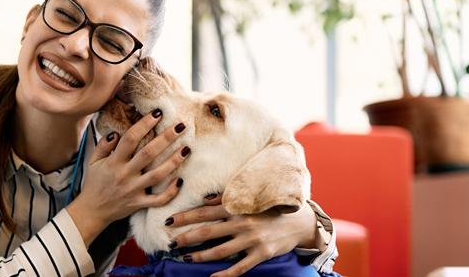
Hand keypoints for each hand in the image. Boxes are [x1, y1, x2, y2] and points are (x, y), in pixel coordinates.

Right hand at [66, 110, 189, 241]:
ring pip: (157, 175)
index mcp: (113, 162)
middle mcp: (125, 174)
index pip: (130, 139)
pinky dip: (170, 192)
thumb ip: (103, 145)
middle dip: (165, 138)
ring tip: (187, 149)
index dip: (144, 124)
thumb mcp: (93, 161)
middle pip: (148, 153)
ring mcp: (133, 190)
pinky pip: (158, 199)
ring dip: (173, 162)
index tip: (157, 113)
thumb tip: (116, 132)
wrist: (92, 211)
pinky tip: (180, 181)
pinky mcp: (139, 203)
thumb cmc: (94, 183)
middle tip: (181, 126)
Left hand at [166, 193, 318, 276]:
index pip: (204, 212)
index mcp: (237, 208)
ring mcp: (252, 240)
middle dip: (187, 238)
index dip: (185, 217)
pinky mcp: (261, 254)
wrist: (300, 222)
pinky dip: (225, 275)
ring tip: (187, 258)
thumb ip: (226, 199)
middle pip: (207, 232)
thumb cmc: (270, 209)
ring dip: (200, 256)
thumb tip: (204, 199)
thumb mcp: (249, 199)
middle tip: (172, 243)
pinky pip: (240, 267)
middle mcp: (243, 223)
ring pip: (220, 251)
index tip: (168, 221)